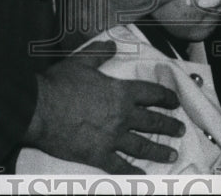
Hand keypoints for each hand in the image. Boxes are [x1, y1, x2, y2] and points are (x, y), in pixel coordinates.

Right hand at [24, 41, 185, 173]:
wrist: (39, 109)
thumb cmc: (58, 84)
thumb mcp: (80, 62)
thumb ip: (98, 53)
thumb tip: (110, 44)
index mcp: (120, 91)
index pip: (151, 93)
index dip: (166, 97)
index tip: (174, 102)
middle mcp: (122, 115)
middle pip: (153, 121)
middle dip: (169, 125)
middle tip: (181, 129)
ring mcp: (112, 137)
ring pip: (142, 146)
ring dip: (159, 150)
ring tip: (172, 154)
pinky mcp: (98, 155)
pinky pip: (120, 166)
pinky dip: (132, 172)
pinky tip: (142, 175)